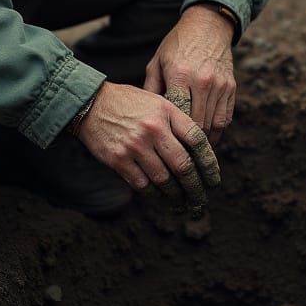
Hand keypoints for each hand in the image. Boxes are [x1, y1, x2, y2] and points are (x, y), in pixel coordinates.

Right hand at [76, 81, 219, 206]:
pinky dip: (154, 194)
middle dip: (195, 187)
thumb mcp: (158, 102)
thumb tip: (198, 152)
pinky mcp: (118, 160)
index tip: (213, 178)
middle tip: (201, 199)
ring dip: (176, 195)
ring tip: (183, 203)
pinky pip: (142, 185)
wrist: (91, 104)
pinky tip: (161, 198)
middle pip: (183, 165)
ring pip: (164, 180)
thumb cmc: (130, 104)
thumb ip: (178, 122)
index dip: (209, 163)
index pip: (197, 140)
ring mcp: (135, 146)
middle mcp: (153, 129)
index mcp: (167, 112)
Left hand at [143, 4, 236, 144]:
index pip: (176, 115)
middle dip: (187, 143)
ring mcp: (219, 84)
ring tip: (191, 154)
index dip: (170, 134)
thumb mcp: (157, 62)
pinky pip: (225, 117)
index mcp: (179, 75)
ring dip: (203, 142)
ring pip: (213, 124)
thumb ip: (150, 90)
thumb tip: (143, 118)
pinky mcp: (231, 87)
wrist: (207, 26)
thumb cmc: (176, 46)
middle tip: (177, 159)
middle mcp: (201, 81)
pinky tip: (206, 138)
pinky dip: (216, 131)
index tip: (162, 147)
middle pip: (196, 124)